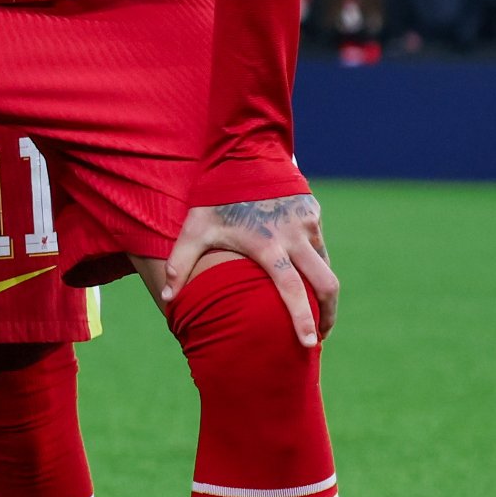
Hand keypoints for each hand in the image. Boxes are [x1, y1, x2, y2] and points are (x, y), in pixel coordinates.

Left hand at [156, 189, 338, 346]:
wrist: (243, 151)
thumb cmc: (215, 195)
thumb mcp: (194, 228)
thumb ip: (180, 264)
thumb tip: (167, 298)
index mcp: (269, 246)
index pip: (293, 291)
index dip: (303, 319)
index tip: (311, 345)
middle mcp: (295, 237)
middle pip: (326, 284)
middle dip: (327, 313)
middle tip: (321, 335)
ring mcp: (308, 224)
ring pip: (324, 265)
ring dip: (321, 288)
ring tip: (311, 308)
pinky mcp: (313, 212)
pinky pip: (319, 244)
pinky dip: (316, 263)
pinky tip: (304, 272)